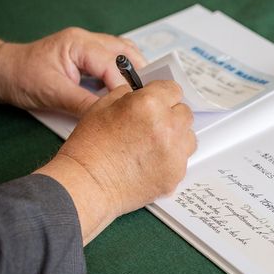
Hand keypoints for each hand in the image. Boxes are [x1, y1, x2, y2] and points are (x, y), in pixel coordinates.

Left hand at [0, 27, 146, 116]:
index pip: (113, 65)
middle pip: (127, 52)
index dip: (125, 87)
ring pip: (124, 53)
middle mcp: (86, 40)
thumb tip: (109, 114)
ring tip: (143, 91)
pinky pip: (115, 59)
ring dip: (136, 70)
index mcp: (78, 44)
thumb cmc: (20, 76)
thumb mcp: (52, 94)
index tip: (133, 105)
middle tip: (148, 95)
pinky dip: (125, 72)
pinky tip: (127, 88)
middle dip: (141, 73)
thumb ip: (84, 104)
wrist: (1, 72)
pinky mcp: (88, 56)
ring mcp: (88, 46)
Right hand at [36, 80, 196, 244]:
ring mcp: (175, 153)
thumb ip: (129, 95)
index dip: (163, 94)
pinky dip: (170, 159)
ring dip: (175, 137)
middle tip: (151, 125)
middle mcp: (168, 127)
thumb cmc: (88, 148)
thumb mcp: (102, 106)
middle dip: (170, 115)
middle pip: (184, 113)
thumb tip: (143, 93)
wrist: (86, 185)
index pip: (173, 89)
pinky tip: (150, 162)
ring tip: (151, 145)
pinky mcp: (176, 174)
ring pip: (188, 137)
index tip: (158, 100)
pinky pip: (182, 159)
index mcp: (150, 105)